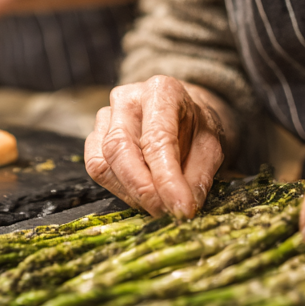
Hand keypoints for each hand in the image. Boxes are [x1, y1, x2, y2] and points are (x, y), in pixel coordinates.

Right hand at [85, 76, 227, 219]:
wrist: (180, 114)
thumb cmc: (195, 127)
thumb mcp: (210, 146)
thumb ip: (198, 176)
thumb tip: (184, 208)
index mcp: (161, 91)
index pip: (157, 138)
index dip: (167, 179)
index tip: (181, 209)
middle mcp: (127, 99)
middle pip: (120, 149)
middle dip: (143, 190)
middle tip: (166, 214)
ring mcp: (105, 116)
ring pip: (103, 163)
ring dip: (131, 193)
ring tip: (159, 205)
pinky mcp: (94, 136)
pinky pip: (97, 169)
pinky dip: (119, 189)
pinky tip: (141, 196)